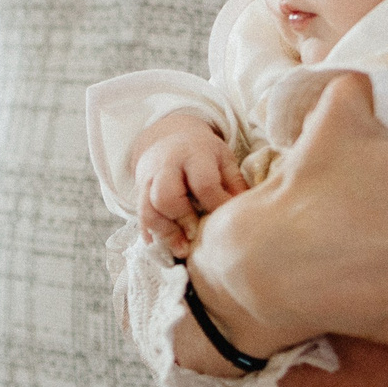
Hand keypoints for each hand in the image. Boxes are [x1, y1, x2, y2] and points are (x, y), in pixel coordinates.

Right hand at [129, 113, 244, 255]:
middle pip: (166, 195)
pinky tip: (163, 247)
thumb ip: (235, 183)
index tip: (227, 221)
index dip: (216, 205)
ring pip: (148, 209)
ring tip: (182, 250)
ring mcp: (149, 179)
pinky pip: (140, 216)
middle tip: (196, 235)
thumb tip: (249, 213)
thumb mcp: (223, 158)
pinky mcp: (139, 192)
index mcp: (194, 154)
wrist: (168, 137)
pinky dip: (150, 234)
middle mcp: (166, 166)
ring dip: (164, 233)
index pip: (203, 184)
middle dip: (182, 220)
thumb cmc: (203, 152)